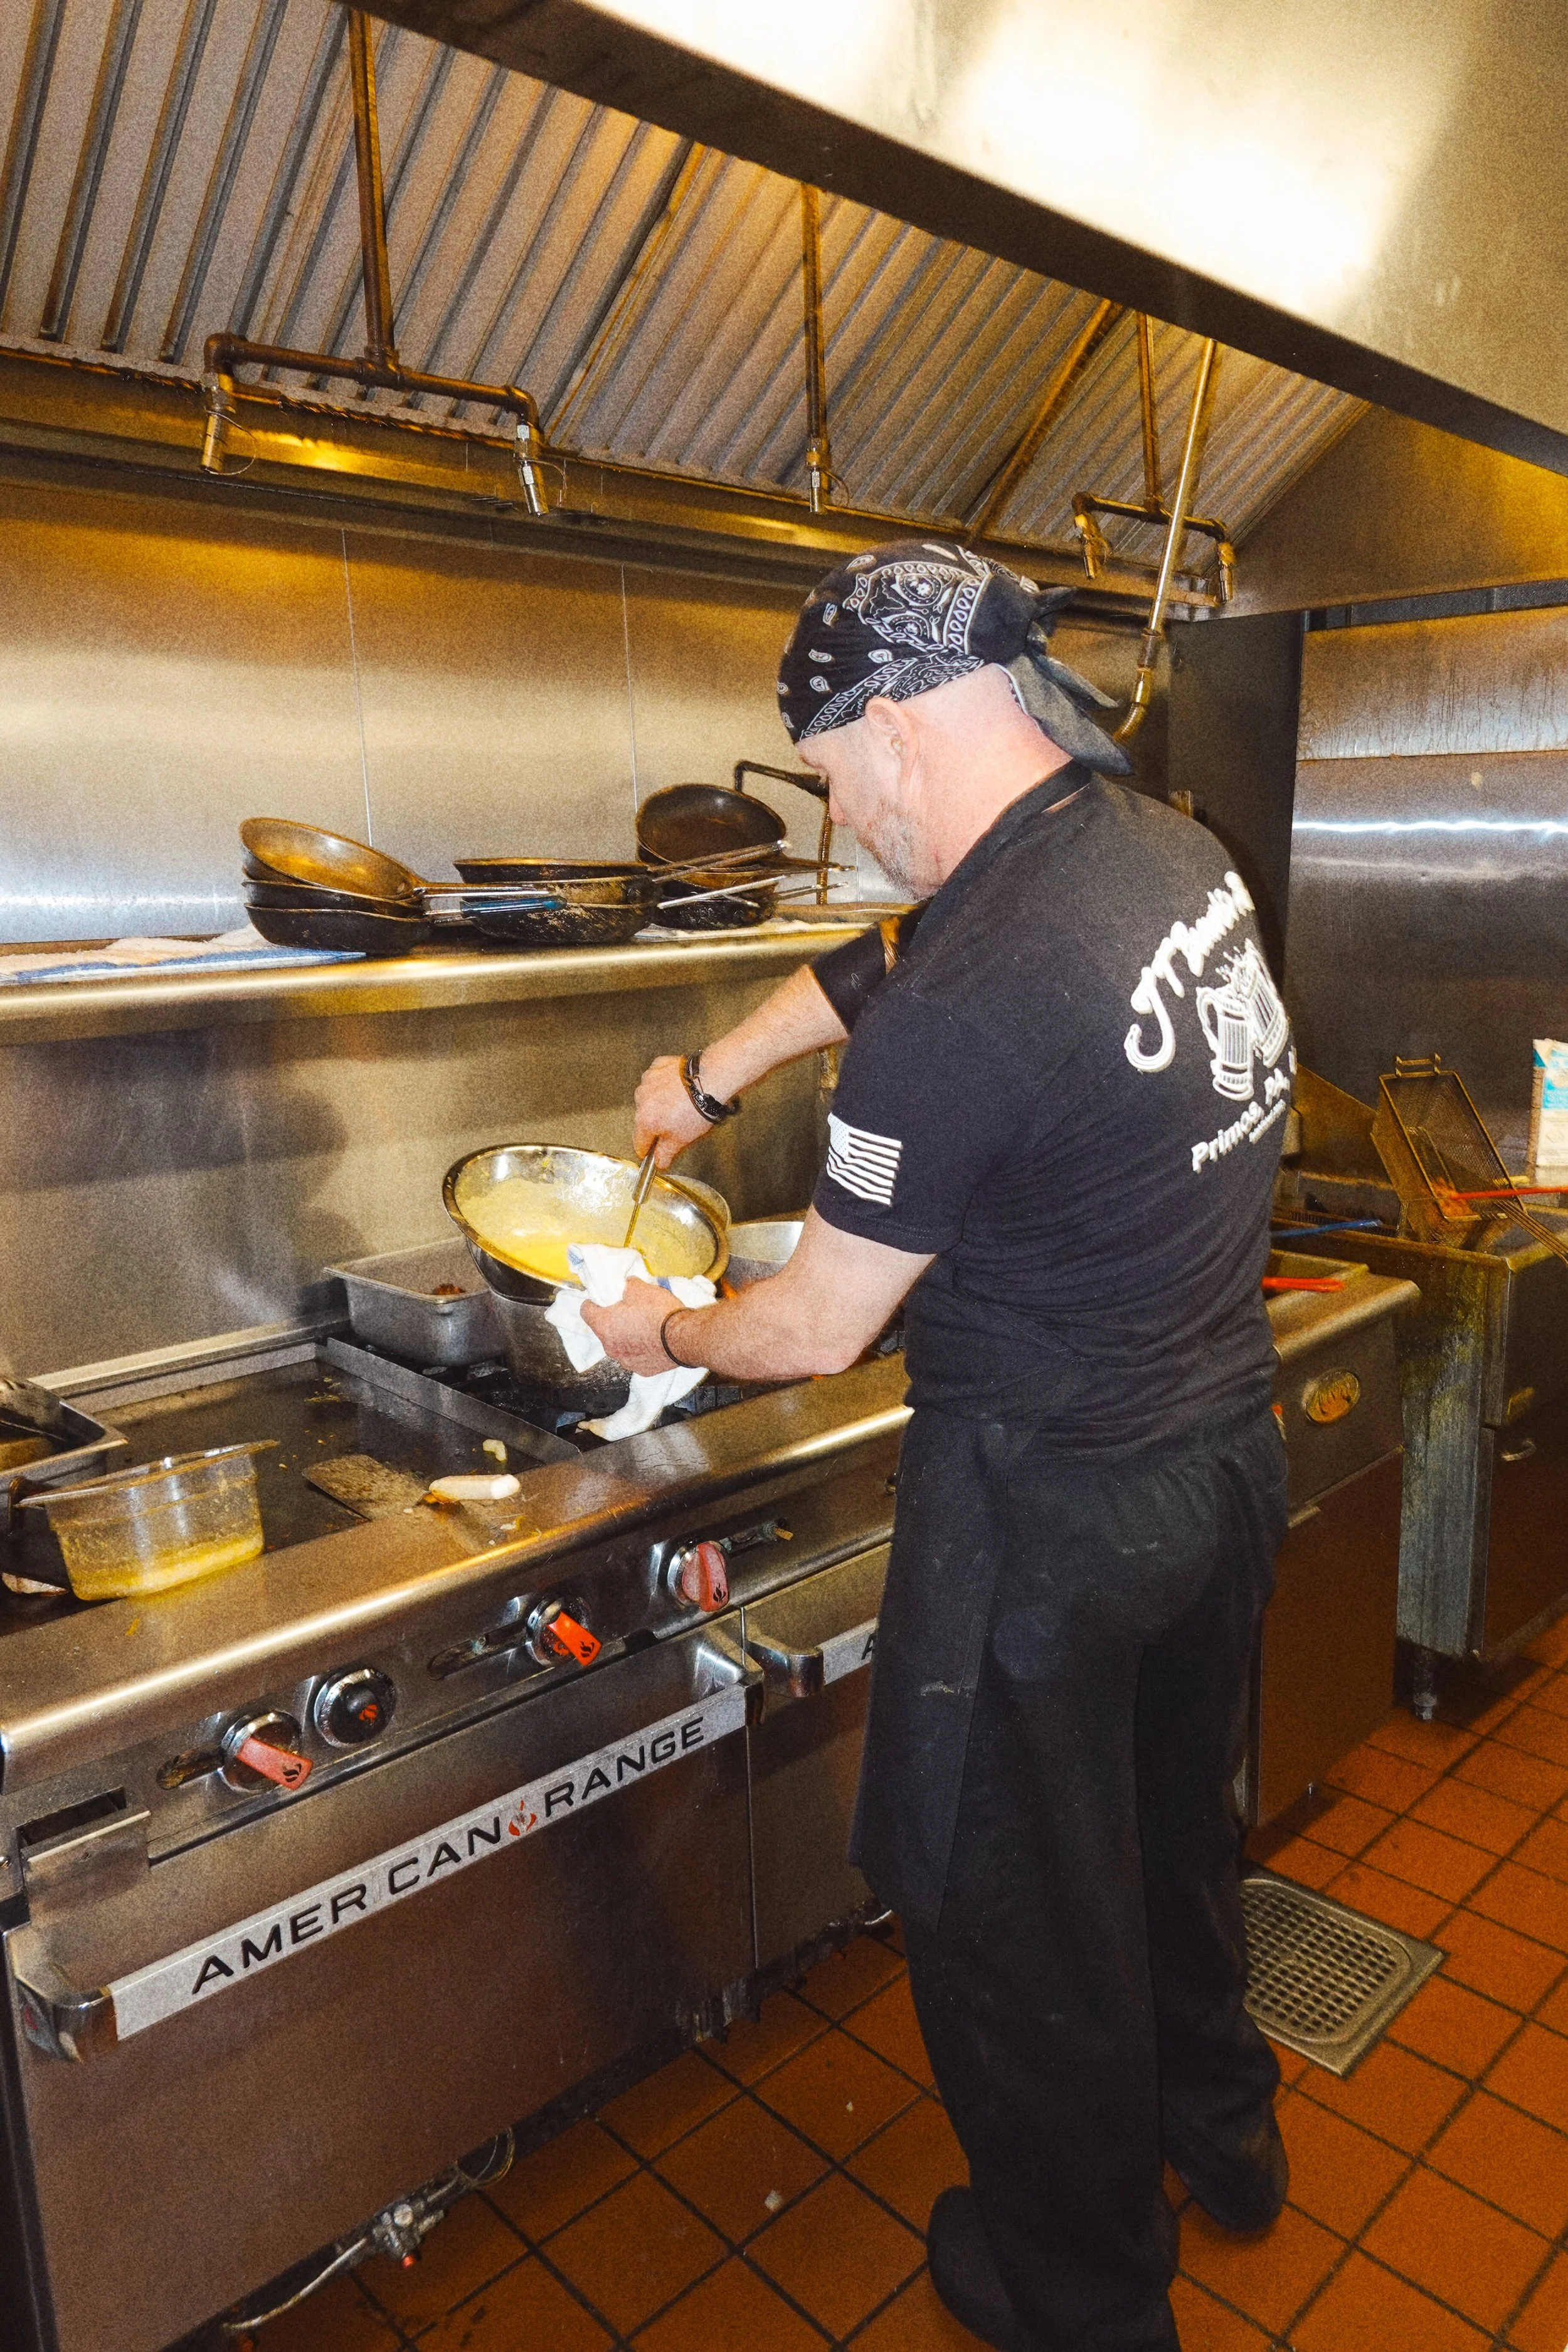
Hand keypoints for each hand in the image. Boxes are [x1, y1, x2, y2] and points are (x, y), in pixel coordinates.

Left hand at [582, 1277, 701, 1376]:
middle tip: (631, 1312)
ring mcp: (626, 1362)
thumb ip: (627, 1286)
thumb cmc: (658, 1312)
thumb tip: (626, 1286)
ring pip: (620, 1346)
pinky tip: (654, 1342)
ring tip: (645, 1329)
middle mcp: (610, 1348)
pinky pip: (636, 1357)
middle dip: (614, 1321)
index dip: (593, 1303)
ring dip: (627, 1337)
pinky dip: (641, 1350)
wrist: (684, 1338)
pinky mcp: (642, 1371)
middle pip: (605, 1330)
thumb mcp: (641, 1289)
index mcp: (604, 1326)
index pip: (585, 1311)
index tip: (601, 1299)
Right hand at [633, 1055, 713, 1166]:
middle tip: (676, 1126)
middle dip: (657, 1124)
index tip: (651, 1152)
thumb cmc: (698, 1107)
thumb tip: (660, 1161)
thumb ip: (666, 1153)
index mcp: (645, 1120)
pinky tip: (678, 1090)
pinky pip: (657, 1081)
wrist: (711, 1079)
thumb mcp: (682, 1139)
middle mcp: (642, 1100)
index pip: (639, 1143)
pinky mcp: (658, 1067)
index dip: (647, 1150)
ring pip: (649, 1099)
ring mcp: (648, 1081)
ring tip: (680, 1105)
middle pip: (644, 1119)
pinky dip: (664, 1085)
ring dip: (660, 1103)